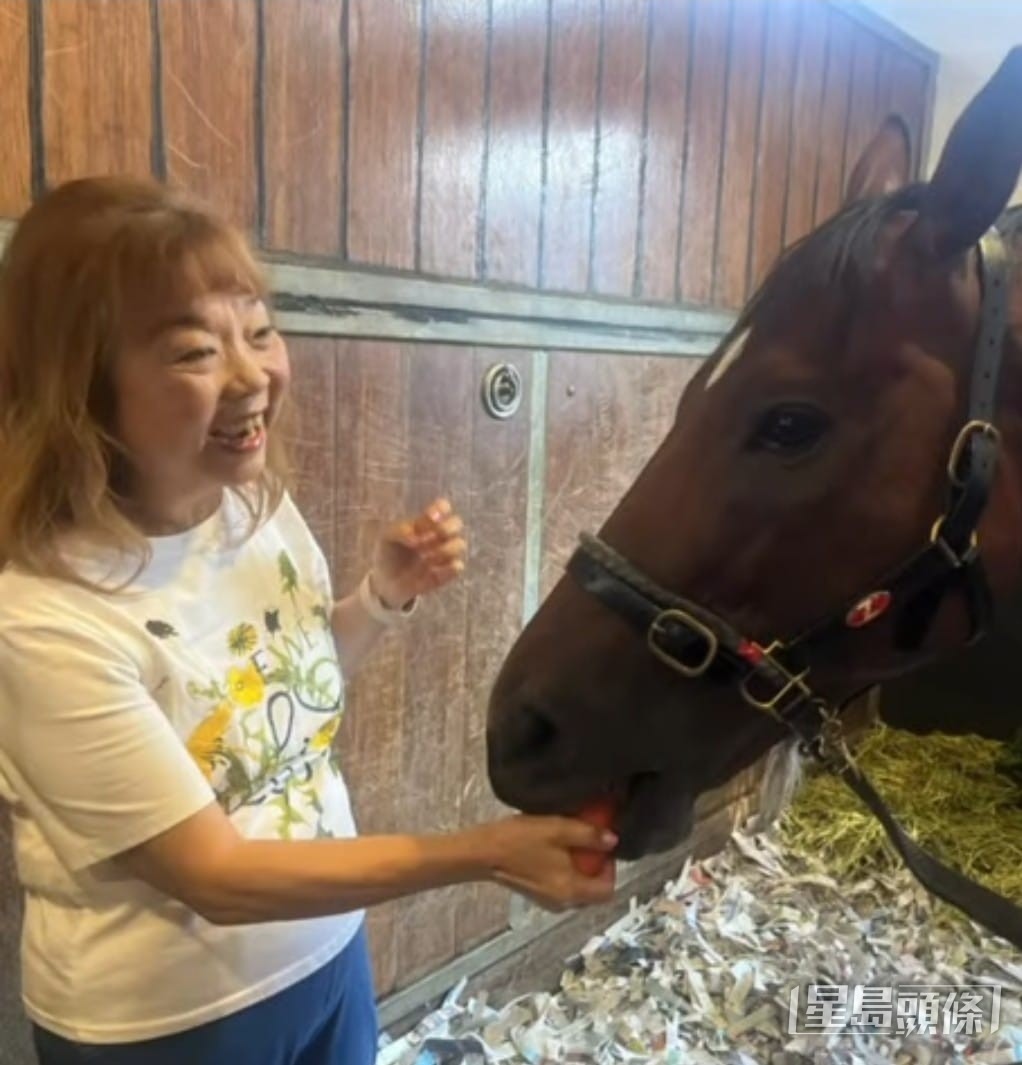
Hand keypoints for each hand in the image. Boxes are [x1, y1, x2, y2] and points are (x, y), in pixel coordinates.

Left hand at [370, 498, 466, 608]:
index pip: (443, 507)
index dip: (441, 509)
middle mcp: (439, 536)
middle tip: (427, 540)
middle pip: (457, 522)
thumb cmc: (388, 554)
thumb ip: (401, 530)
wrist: (386, 582)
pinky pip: (458, 566)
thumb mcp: (387, 537)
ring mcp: (445, 554)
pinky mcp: (447, 573)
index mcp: (426, 523)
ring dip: (443, 550)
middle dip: (445, 529)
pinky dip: (447, 568)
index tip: (429, 518)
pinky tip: (432, 571)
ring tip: (425, 558)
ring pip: (460, 544)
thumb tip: (416, 537)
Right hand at [468, 814, 617, 911]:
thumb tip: (612, 840)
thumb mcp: (559, 830)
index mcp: (572, 891)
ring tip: (566, 841)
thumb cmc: (518, 841)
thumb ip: (589, 835)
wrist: (482, 852)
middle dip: (594, 864)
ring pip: (577, 886)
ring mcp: (548, 901)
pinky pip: (561, 884)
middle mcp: (562, 903)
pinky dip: (563, 869)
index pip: (608, 890)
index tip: (603, 845)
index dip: (611, 867)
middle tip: (586, 840)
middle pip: (593, 889)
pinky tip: (551, 848)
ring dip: (578, 865)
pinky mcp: (536, 894)